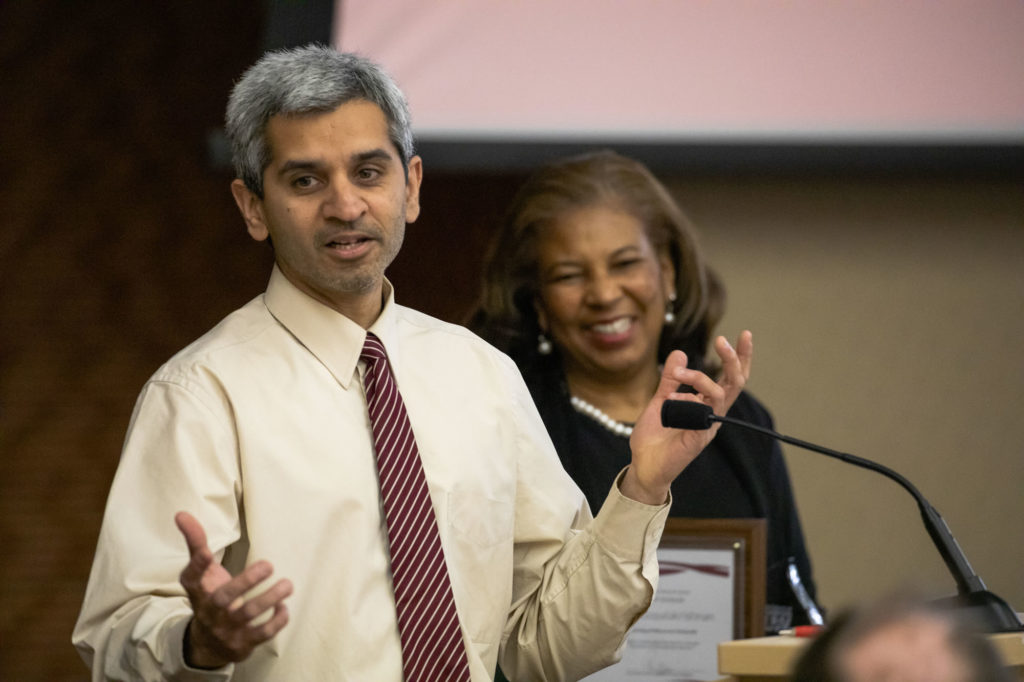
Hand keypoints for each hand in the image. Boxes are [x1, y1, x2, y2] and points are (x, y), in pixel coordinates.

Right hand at [175, 511, 292, 668]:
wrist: (208, 645)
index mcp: (198, 592)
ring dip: (269, 599)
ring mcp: (226, 629)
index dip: (197, 566)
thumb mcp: (200, 574)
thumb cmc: (209, 598)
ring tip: (287, 584)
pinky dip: (276, 621)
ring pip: (247, 615)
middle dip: (245, 582)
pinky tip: (284, 607)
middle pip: (223, 598)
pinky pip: (261, 634)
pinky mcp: (243, 643)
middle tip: (268, 564)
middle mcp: (209, 612)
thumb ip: (195, 543)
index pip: (192, 579)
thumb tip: (181, 513)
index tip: (205, 552)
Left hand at [621, 331, 753, 504]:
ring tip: (677, 374)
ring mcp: (708, 426)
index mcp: (706, 404)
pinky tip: (669, 400)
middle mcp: (712, 413)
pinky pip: (703, 413)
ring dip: (699, 377)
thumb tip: (680, 352)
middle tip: (722, 340)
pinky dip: (686, 399)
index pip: (730, 377)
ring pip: (720, 393)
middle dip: (734, 359)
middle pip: (736, 383)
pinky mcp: (700, 437)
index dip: (740, 357)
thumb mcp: (661, 400)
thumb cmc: (654, 437)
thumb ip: (672, 379)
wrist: (643, 465)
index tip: (745, 334)